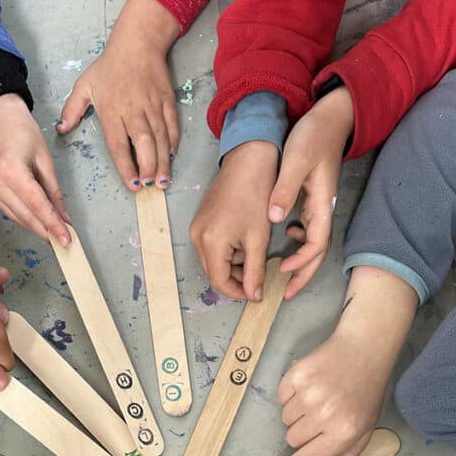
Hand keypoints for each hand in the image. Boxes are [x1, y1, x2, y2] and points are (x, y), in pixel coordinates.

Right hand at [0, 95, 69, 244]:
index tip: (66, 239)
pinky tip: (38, 220)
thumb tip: (64, 219)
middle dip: (47, 230)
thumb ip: (54, 192)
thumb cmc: (24, 133)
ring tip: (55, 233)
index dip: (52, 224)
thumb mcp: (45, 160)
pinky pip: (10, 212)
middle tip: (65, 242)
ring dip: (37, 227)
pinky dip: (26, 218)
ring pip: (18, 218)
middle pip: (26, 216)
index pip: (36, 205)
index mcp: (10, 170)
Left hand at [58, 0, 180, 189]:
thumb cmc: (110, 65)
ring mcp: (153, 106)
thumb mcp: (84, 85)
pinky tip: (171, 157)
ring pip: (160, 138)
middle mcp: (133, 110)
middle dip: (149, 167)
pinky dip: (173, 142)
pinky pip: (172, 125)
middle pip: (144, 143)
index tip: (132, 184)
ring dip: (163, 161)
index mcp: (112, 111)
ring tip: (163, 181)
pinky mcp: (167, 101)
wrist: (138, 41)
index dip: (127, 166)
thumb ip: (72, 109)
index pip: (120, 144)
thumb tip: (61, 129)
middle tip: (151, 185)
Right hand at [190, 142, 278, 301]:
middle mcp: (197, 237)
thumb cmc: (256, 194)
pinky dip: (228, 251)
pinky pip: (212, 247)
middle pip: (214, 273)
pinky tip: (244, 240)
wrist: (248, 160)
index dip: (238, 292)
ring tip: (253, 251)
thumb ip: (255, 271)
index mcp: (210, 242)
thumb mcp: (259, 238)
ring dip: (233, 265)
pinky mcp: (200, 221)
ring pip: (213, 261)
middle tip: (258, 276)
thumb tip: (254, 295)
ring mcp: (196, 228)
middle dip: (236, 278)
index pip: (220, 282)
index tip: (255, 294)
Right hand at [257, 266, 416, 455]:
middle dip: (303, 432)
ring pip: (285, 419)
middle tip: (323, 415)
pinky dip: (291, 394)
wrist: (364, 350)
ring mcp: (309, 393)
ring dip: (298, 412)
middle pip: (292, 439)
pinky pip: (281, 397)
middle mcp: (325, 414)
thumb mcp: (362, 431)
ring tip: (319, 396)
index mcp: (342, 432)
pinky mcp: (297, 375)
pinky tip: (311, 385)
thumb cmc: (364, 394)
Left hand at [269, 88, 353, 299]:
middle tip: (287, 293)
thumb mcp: (296, 160)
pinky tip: (286, 235)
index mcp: (321, 204)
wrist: (327, 117)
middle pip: (318, 251)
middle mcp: (322, 209)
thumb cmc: (313, 136)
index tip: (282, 271)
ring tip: (283, 274)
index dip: (302, 262)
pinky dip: (298, 240)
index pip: (317, 244)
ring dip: (301, 260)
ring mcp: (318, 206)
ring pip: (313, 242)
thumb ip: (286, 189)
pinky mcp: (312, 199)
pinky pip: (308, 228)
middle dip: (304, 273)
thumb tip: (276, 218)